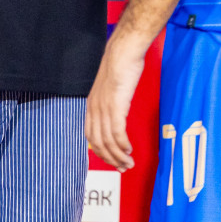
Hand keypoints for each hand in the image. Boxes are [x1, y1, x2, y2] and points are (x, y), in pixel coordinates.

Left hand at [85, 32, 148, 170]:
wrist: (122, 53)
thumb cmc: (120, 67)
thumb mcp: (111, 88)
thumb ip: (111, 102)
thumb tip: (118, 114)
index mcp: (91, 105)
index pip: (91, 136)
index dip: (101, 152)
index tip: (112, 160)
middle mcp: (94, 109)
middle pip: (98, 143)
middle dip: (110, 159)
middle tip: (123, 168)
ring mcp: (104, 109)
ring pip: (108, 141)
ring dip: (119, 156)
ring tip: (129, 163)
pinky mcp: (115, 107)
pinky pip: (117, 133)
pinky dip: (122, 145)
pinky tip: (129, 149)